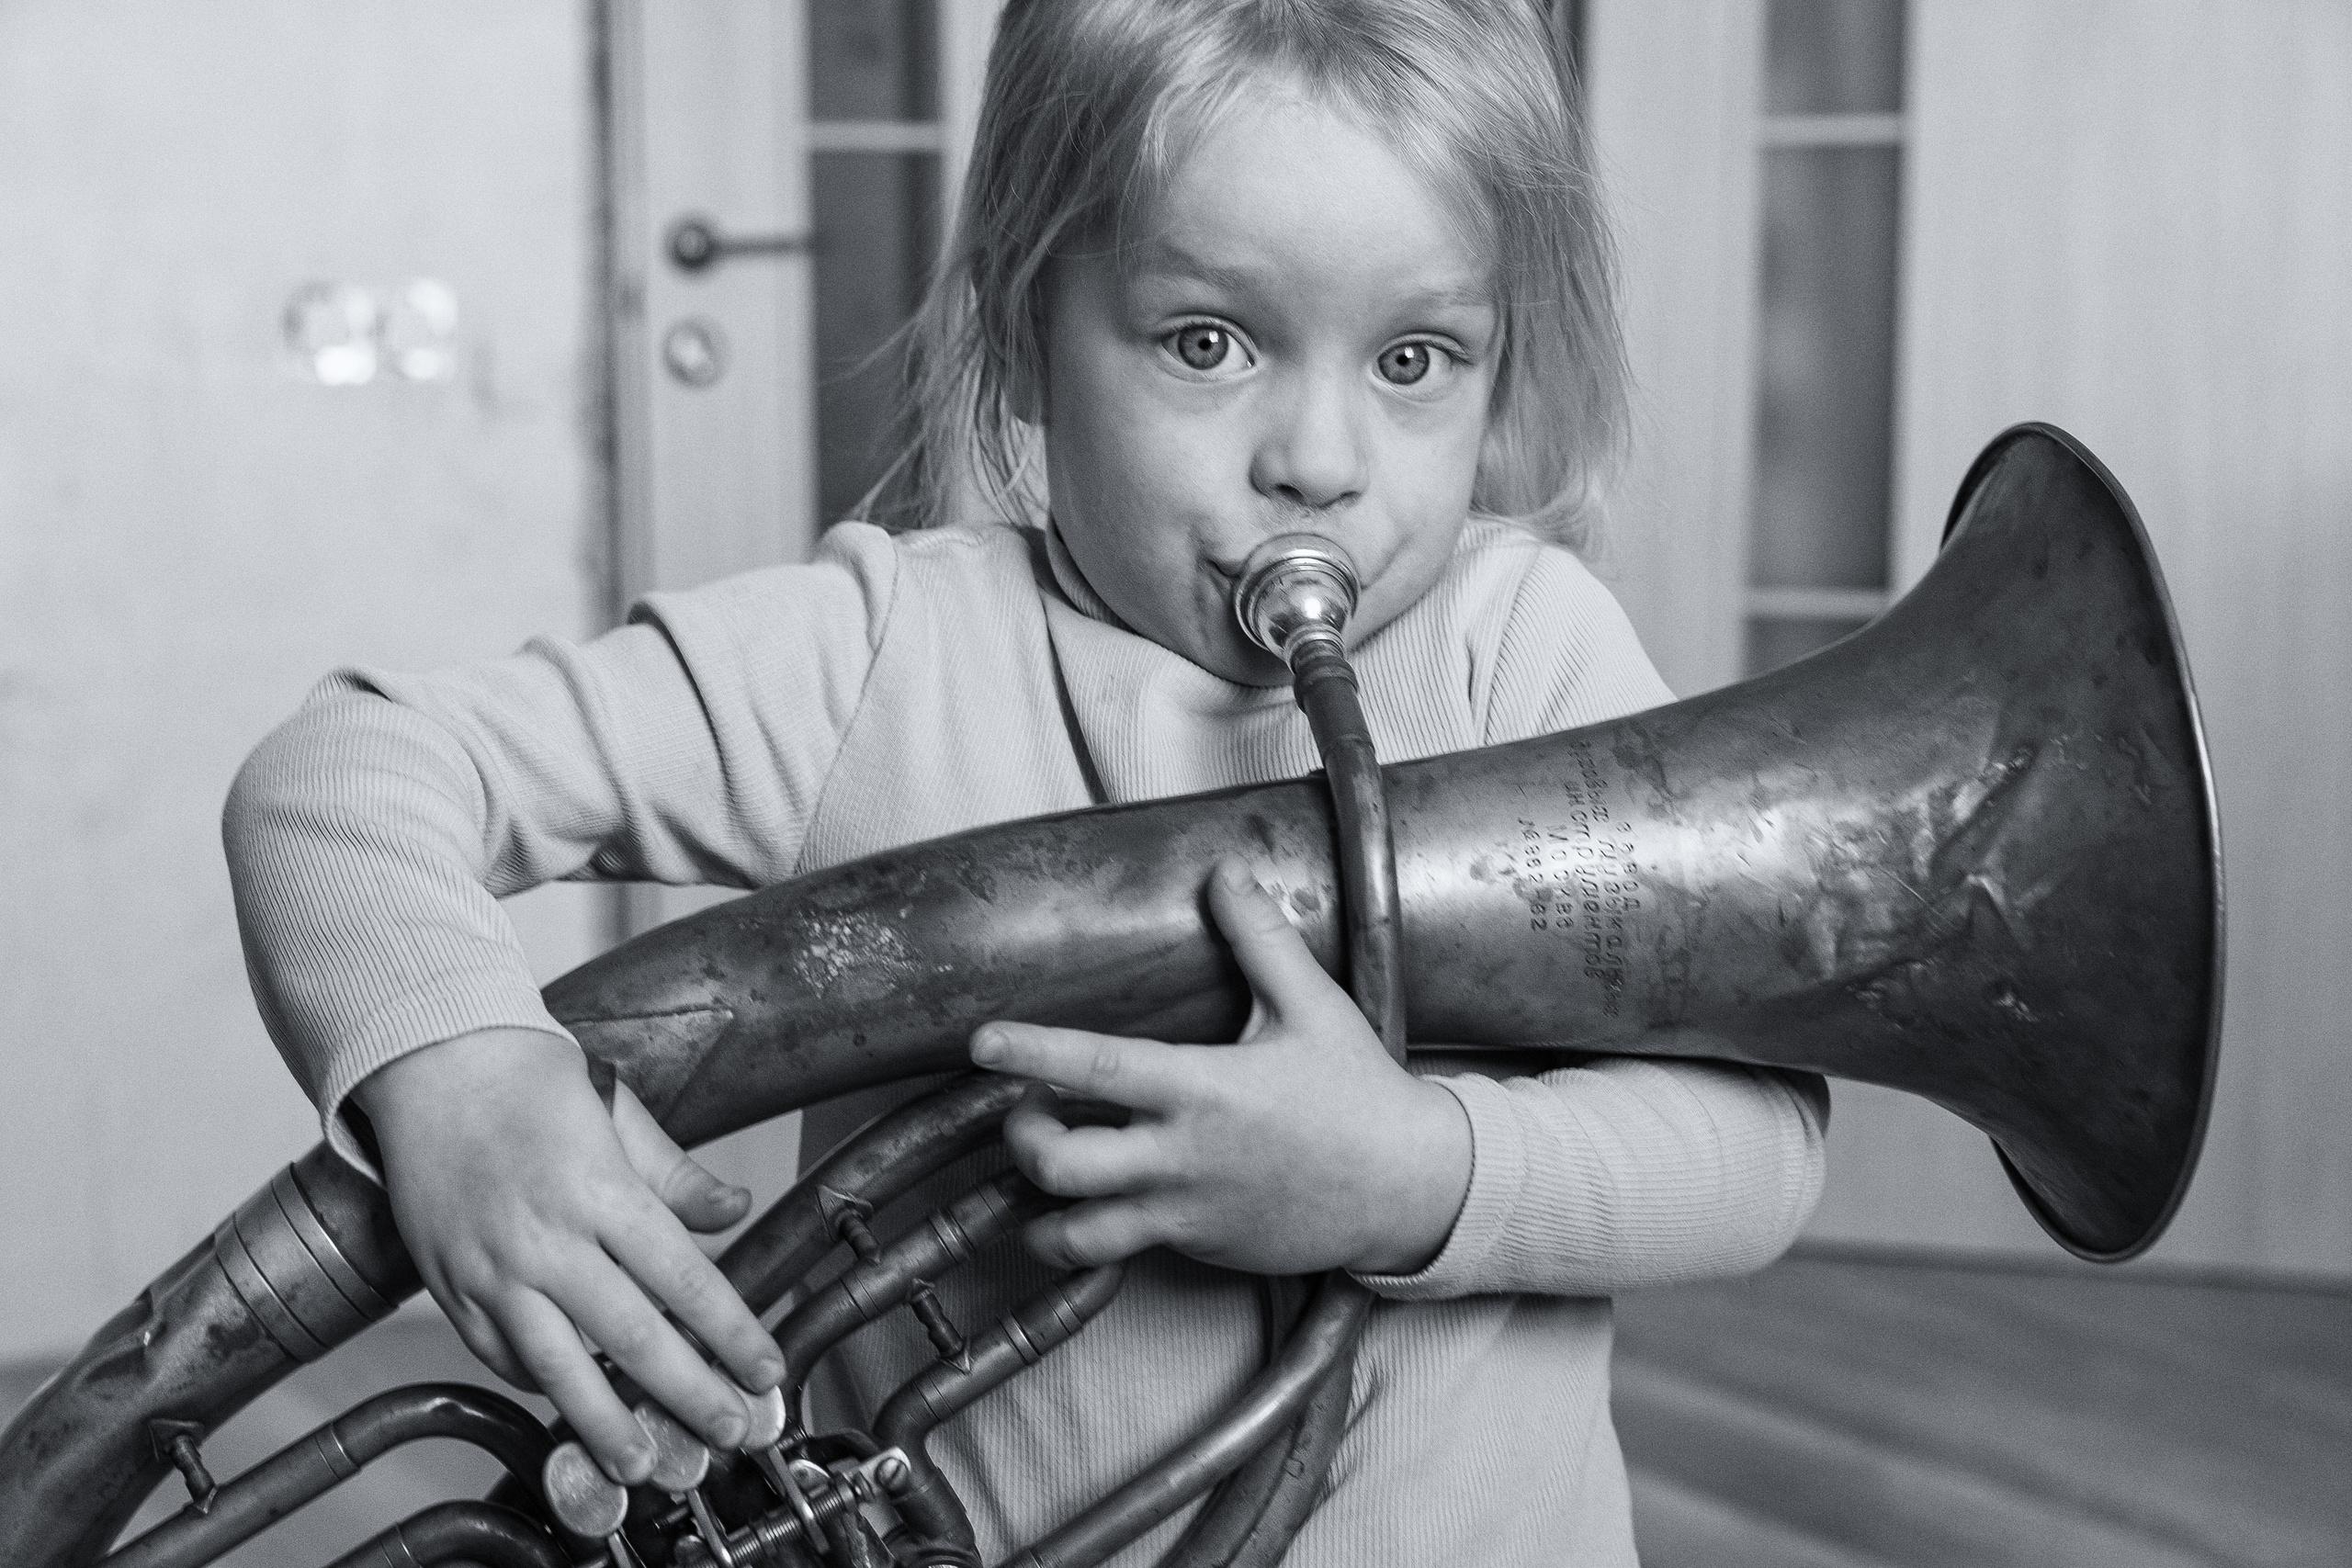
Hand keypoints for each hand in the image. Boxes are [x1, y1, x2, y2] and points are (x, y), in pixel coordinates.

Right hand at [353, 1028, 783, 1482]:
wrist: (430, 1065)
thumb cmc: (527, 1082)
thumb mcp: (621, 1115)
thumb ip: (678, 1177)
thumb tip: (733, 1209)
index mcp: (601, 1190)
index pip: (683, 1278)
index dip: (729, 1333)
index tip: (763, 1369)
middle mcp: (547, 1237)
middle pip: (632, 1334)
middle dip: (687, 1392)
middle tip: (729, 1429)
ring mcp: (494, 1267)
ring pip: (558, 1364)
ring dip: (605, 1420)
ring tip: (643, 1461)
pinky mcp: (451, 1285)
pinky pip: (500, 1353)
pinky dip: (539, 1383)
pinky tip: (573, 1402)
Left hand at [971, 859, 1471, 1276]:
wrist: (1410, 1189)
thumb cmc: (1358, 1093)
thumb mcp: (1311, 1006)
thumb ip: (1259, 939)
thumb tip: (1222, 875)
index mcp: (1203, 1088)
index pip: (1095, 1067)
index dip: (1032, 1052)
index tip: (982, 1042)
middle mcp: (1182, 1156)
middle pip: (1059, 1164)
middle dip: (1022, 1136)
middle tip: (1027, 1109)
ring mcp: (1186, 1212)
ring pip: (1075, 1231)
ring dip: (1041, 1204)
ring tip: (1051, 1168)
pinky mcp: (1197, 1249)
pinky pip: (1118, 1256)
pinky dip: (1087, 1238)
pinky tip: (1089, 1208)